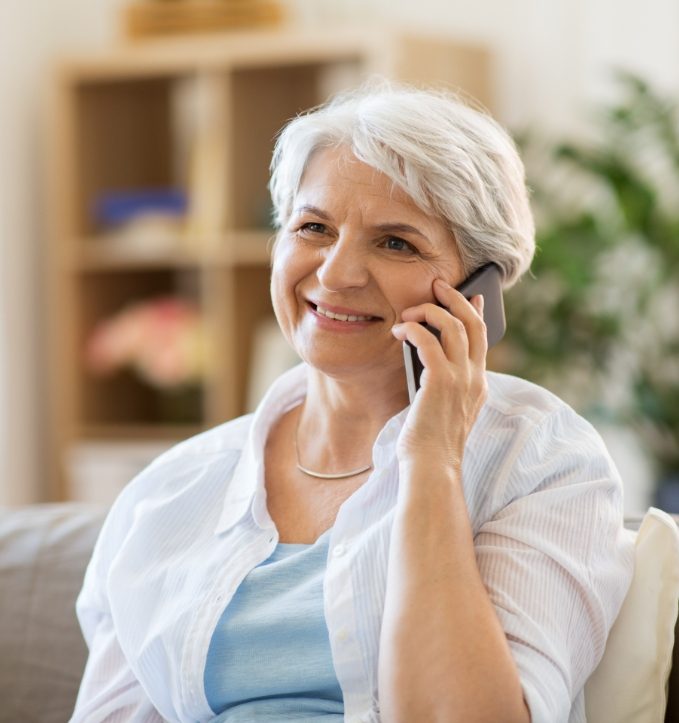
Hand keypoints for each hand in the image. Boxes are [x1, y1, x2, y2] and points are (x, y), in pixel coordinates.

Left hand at [391, 278, 487, 471]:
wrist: (431, 468)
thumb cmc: (430, 443)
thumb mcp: (443, 409)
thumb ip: (443, 384)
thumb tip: (427, 357)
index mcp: (478, 385)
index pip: (483, 339)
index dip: (476, 313)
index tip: (473, 297)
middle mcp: (475, 378)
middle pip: (473, 324)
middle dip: (456, 298)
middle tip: (437, 285)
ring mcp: (461, 379)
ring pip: (453, 326)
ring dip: (429, 311)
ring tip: (410, 312)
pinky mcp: (441, 381)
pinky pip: (428, 341)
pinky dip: (413, 329)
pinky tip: (399, 331)